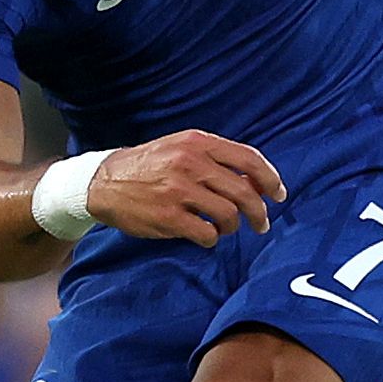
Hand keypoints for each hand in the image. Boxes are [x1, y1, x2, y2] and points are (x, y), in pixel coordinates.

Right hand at [88, 131, 286, 247]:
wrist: (103, 181)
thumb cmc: (149, 165)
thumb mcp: (181, 147)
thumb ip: (216, 159)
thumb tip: (256, 183)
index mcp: (198, 142)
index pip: (249, 159)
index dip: (270, 179)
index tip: (279, 194)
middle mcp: (191, 163)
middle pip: (245, 192)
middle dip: (259, 212)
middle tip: (262, 223)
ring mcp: (179, 191)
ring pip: (229, 216)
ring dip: (233, 227)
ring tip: (224, 229)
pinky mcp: (168, 217)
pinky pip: (207, 234)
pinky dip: (211, 239)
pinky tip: (204, 235)